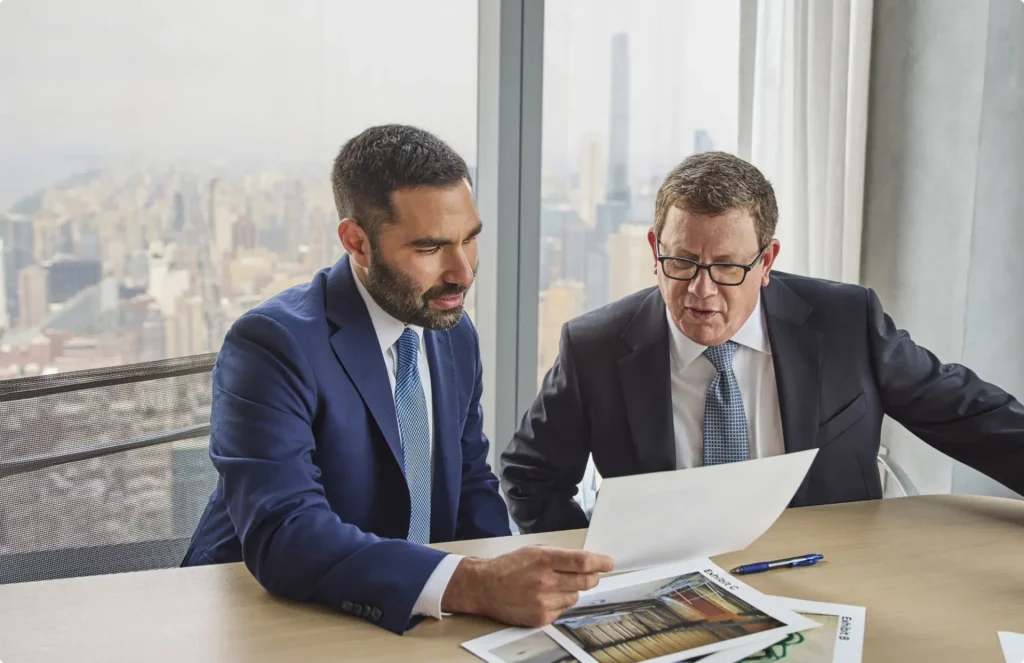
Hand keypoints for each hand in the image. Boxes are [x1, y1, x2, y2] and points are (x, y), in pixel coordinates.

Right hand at [441, 546, 614, 626]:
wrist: (485, 587)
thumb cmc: (509, 566)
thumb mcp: (534, 550)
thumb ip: (559, 555)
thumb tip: (586, 559)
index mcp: (544, 559)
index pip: (582, 562)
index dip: (600, 562)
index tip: (609, 563)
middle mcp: (545, 581)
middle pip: (585, 581)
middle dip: (593, 576)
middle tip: (591, 573)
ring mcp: (544, 601)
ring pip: (575, 596)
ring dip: (572, 590)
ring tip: (554, 585)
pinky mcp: (541, 617)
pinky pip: (563, 609)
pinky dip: (559, 602)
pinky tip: (545, 596)